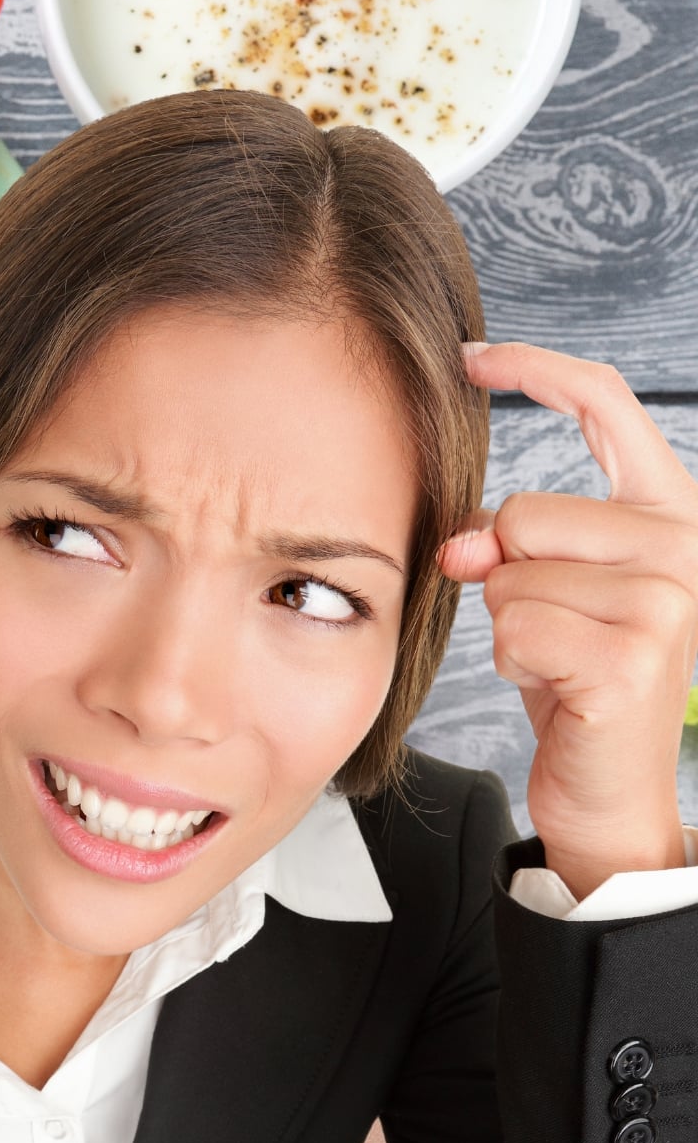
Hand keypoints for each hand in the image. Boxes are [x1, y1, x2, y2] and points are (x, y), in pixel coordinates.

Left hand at [439, 342, 697, 900]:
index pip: (606, 406)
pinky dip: (512, 660)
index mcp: (667, 513)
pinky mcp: (633, 653)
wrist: (609, 786)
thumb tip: (465, 544)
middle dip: (505, 573)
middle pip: (524, 514)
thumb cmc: (575, 681)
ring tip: (556, 659)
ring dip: (509, 624)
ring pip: (511, 574)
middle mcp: (684, 544)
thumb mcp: (544, 591)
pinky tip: (555, 686)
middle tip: (548, 627)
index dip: (535, 370)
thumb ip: (513, 540)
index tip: (471, 357)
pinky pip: (514, 625)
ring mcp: (668, 598)